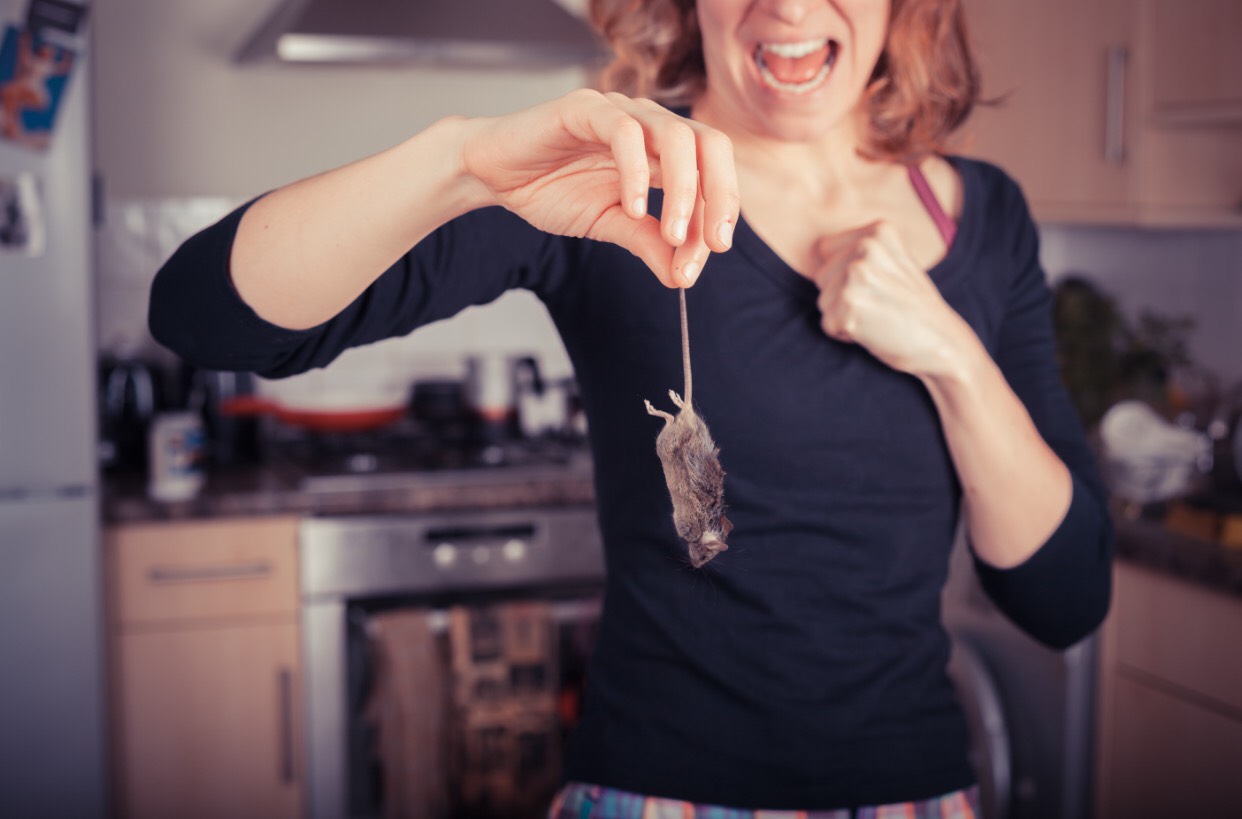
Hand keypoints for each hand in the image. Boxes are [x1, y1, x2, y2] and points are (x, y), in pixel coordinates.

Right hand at [460, 89, 738, 286]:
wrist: (493, 175)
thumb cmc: (551, 190)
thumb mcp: (609, 225)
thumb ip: (647, 242)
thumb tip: (682, 276)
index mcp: (662, 152)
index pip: (711, 175)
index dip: (716, 217)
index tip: (705, 259)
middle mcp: (649, 126)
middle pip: (710, 145)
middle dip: (721, 195)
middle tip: (715, 243)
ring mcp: (620, 112)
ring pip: (676, 136)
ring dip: (684, 190)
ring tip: (672, 234)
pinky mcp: (585, 108)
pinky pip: (624, 132)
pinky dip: (637, 172)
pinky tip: (632, 207)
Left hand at [811, 221, 972, 376]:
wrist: (943, 342)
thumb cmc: (913, 307)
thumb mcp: (894, 262)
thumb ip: (861, 252)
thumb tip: (816, 250)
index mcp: (878, 231)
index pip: (826, 250)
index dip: (842, 274)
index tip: (874, 285)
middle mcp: (866, 247)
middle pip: (821, 277)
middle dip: (841, 296)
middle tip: (878, 304)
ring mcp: (857, 275)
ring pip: (822, 301)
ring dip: (843, 316)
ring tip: (877, 316)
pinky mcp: (850, 305)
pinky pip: (827, 324)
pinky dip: (844, 334)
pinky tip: (874, 331)